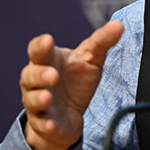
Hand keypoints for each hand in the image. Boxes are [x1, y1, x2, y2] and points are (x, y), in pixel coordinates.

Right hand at [20, 21, 123, 149]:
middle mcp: (37, 81)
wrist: (69, 115)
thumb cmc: (76, 81)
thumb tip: (118, 25)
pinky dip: (46, 124)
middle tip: (53, 75)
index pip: (37, 50)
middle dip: (39, 74)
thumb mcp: (91, 59)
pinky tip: (51, 123)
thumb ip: (101, 41)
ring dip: (39, 98)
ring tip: (47, 97)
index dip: (40, 45)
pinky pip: (41, 124)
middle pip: (30, 75)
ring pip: (31, 99)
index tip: (48, 41)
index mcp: (48, 61)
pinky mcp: (44, 123)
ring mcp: (38, 103)